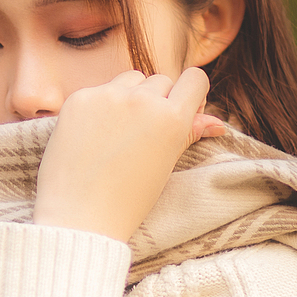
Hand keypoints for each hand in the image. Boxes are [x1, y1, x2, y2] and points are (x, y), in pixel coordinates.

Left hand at [31, 68, 225, 243]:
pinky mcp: (79, 98)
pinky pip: (100, 90)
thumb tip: (217, 123)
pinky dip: (100, 106)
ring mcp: (108, 96)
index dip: (191, 94)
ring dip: (130, 96)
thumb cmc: (128, 200)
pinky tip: (93, 135)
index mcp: (172, 118)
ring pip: (131, 80)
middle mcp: (142, 100)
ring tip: (119, 133)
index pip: (195, 79)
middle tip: (144, 135)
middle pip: (161, 80)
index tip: (180, 111)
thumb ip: (189, 134)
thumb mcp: (166, 166)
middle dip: (158, 101)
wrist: (79, 217)